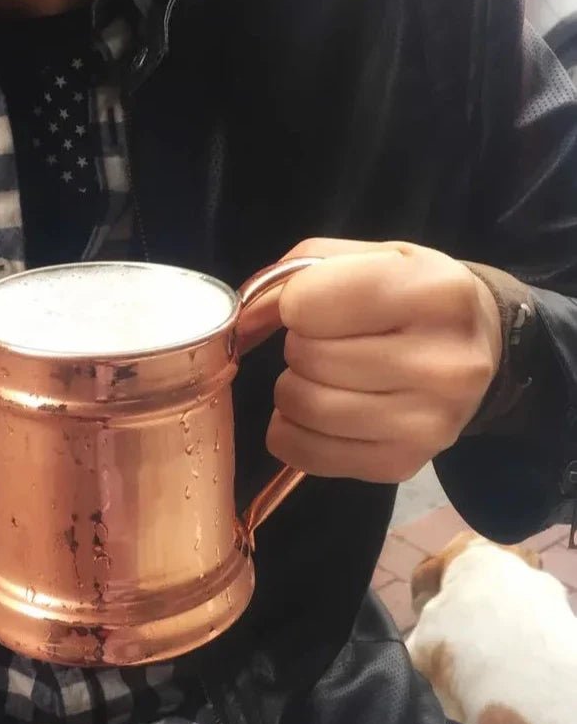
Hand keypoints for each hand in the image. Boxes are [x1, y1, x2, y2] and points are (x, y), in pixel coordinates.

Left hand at [256, 239, 502, 482]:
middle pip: (306, 356)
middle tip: (327, 342)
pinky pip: (305, 453)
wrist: (482, 350)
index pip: (308, 303)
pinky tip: (317, 413)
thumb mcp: (369, 259)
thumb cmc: (412, 297)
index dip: (296, 302)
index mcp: (435, 292)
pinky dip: (291, 431)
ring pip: (302, 406)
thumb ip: (296, 275)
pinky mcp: (402, 464)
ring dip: (293, 388)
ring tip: (324, 375)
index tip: (316, 304)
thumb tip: (242, 322)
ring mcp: (427, 423)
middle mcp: (443, 363)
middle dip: (299, 345)